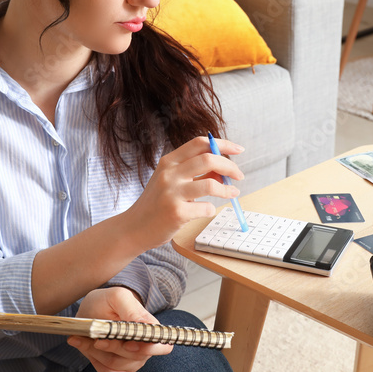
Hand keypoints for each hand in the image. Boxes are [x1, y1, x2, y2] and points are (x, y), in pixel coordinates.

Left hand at [67, 287, 171, 371]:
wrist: (91, 310)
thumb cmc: (107, 302)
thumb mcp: (118, 297)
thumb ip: (132, 309)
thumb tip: (146, 326)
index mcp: (151, 330)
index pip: (163, 346)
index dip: (148, 348)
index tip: (128, 343)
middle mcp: (145, 348)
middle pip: (135, 358)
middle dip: (113, 347)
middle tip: (98, 337)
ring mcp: (131, 361)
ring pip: (117, 365)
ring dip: (98, 352)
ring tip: (88, 337)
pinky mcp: (117, 369)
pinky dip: (94, 361)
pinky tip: (85, 345)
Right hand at [122, 135, 243, 250]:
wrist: (133, 228)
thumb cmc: (156, 204)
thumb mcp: (170, 181)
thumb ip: (193, 172)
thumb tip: (223, 169)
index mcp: (168, 161)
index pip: (200, 143)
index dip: (222, 144)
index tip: (238, 150)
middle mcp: (169, 174)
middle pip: (208, 159)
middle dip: (230, 166)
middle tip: (239, 175)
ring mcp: (171, 193)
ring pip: (211, 184)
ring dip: (227, 189)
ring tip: (233, 193)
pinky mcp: (176, 213)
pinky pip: (206, 208)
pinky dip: (211, 209)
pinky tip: (206, 211)